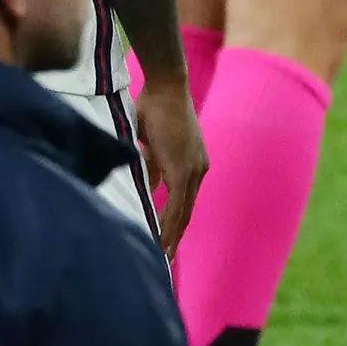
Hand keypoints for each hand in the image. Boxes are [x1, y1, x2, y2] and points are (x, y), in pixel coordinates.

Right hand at [136, 79, 207, 255]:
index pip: (184, 200)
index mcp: (192, 163)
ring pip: (184, 212)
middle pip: (187, 211)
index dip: (176, 221)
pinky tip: (161, 239)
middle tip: (167, 259)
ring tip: (163, 256)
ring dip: (172, 235)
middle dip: (176, 235)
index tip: (168, 239)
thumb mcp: (151, 143)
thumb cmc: (155, 107)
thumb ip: (152, 166)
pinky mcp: (182, 170)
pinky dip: (168, 223)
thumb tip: (148, 185)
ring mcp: (193, 170)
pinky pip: (176, 204)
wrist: (165, 86)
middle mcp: (198, 169)